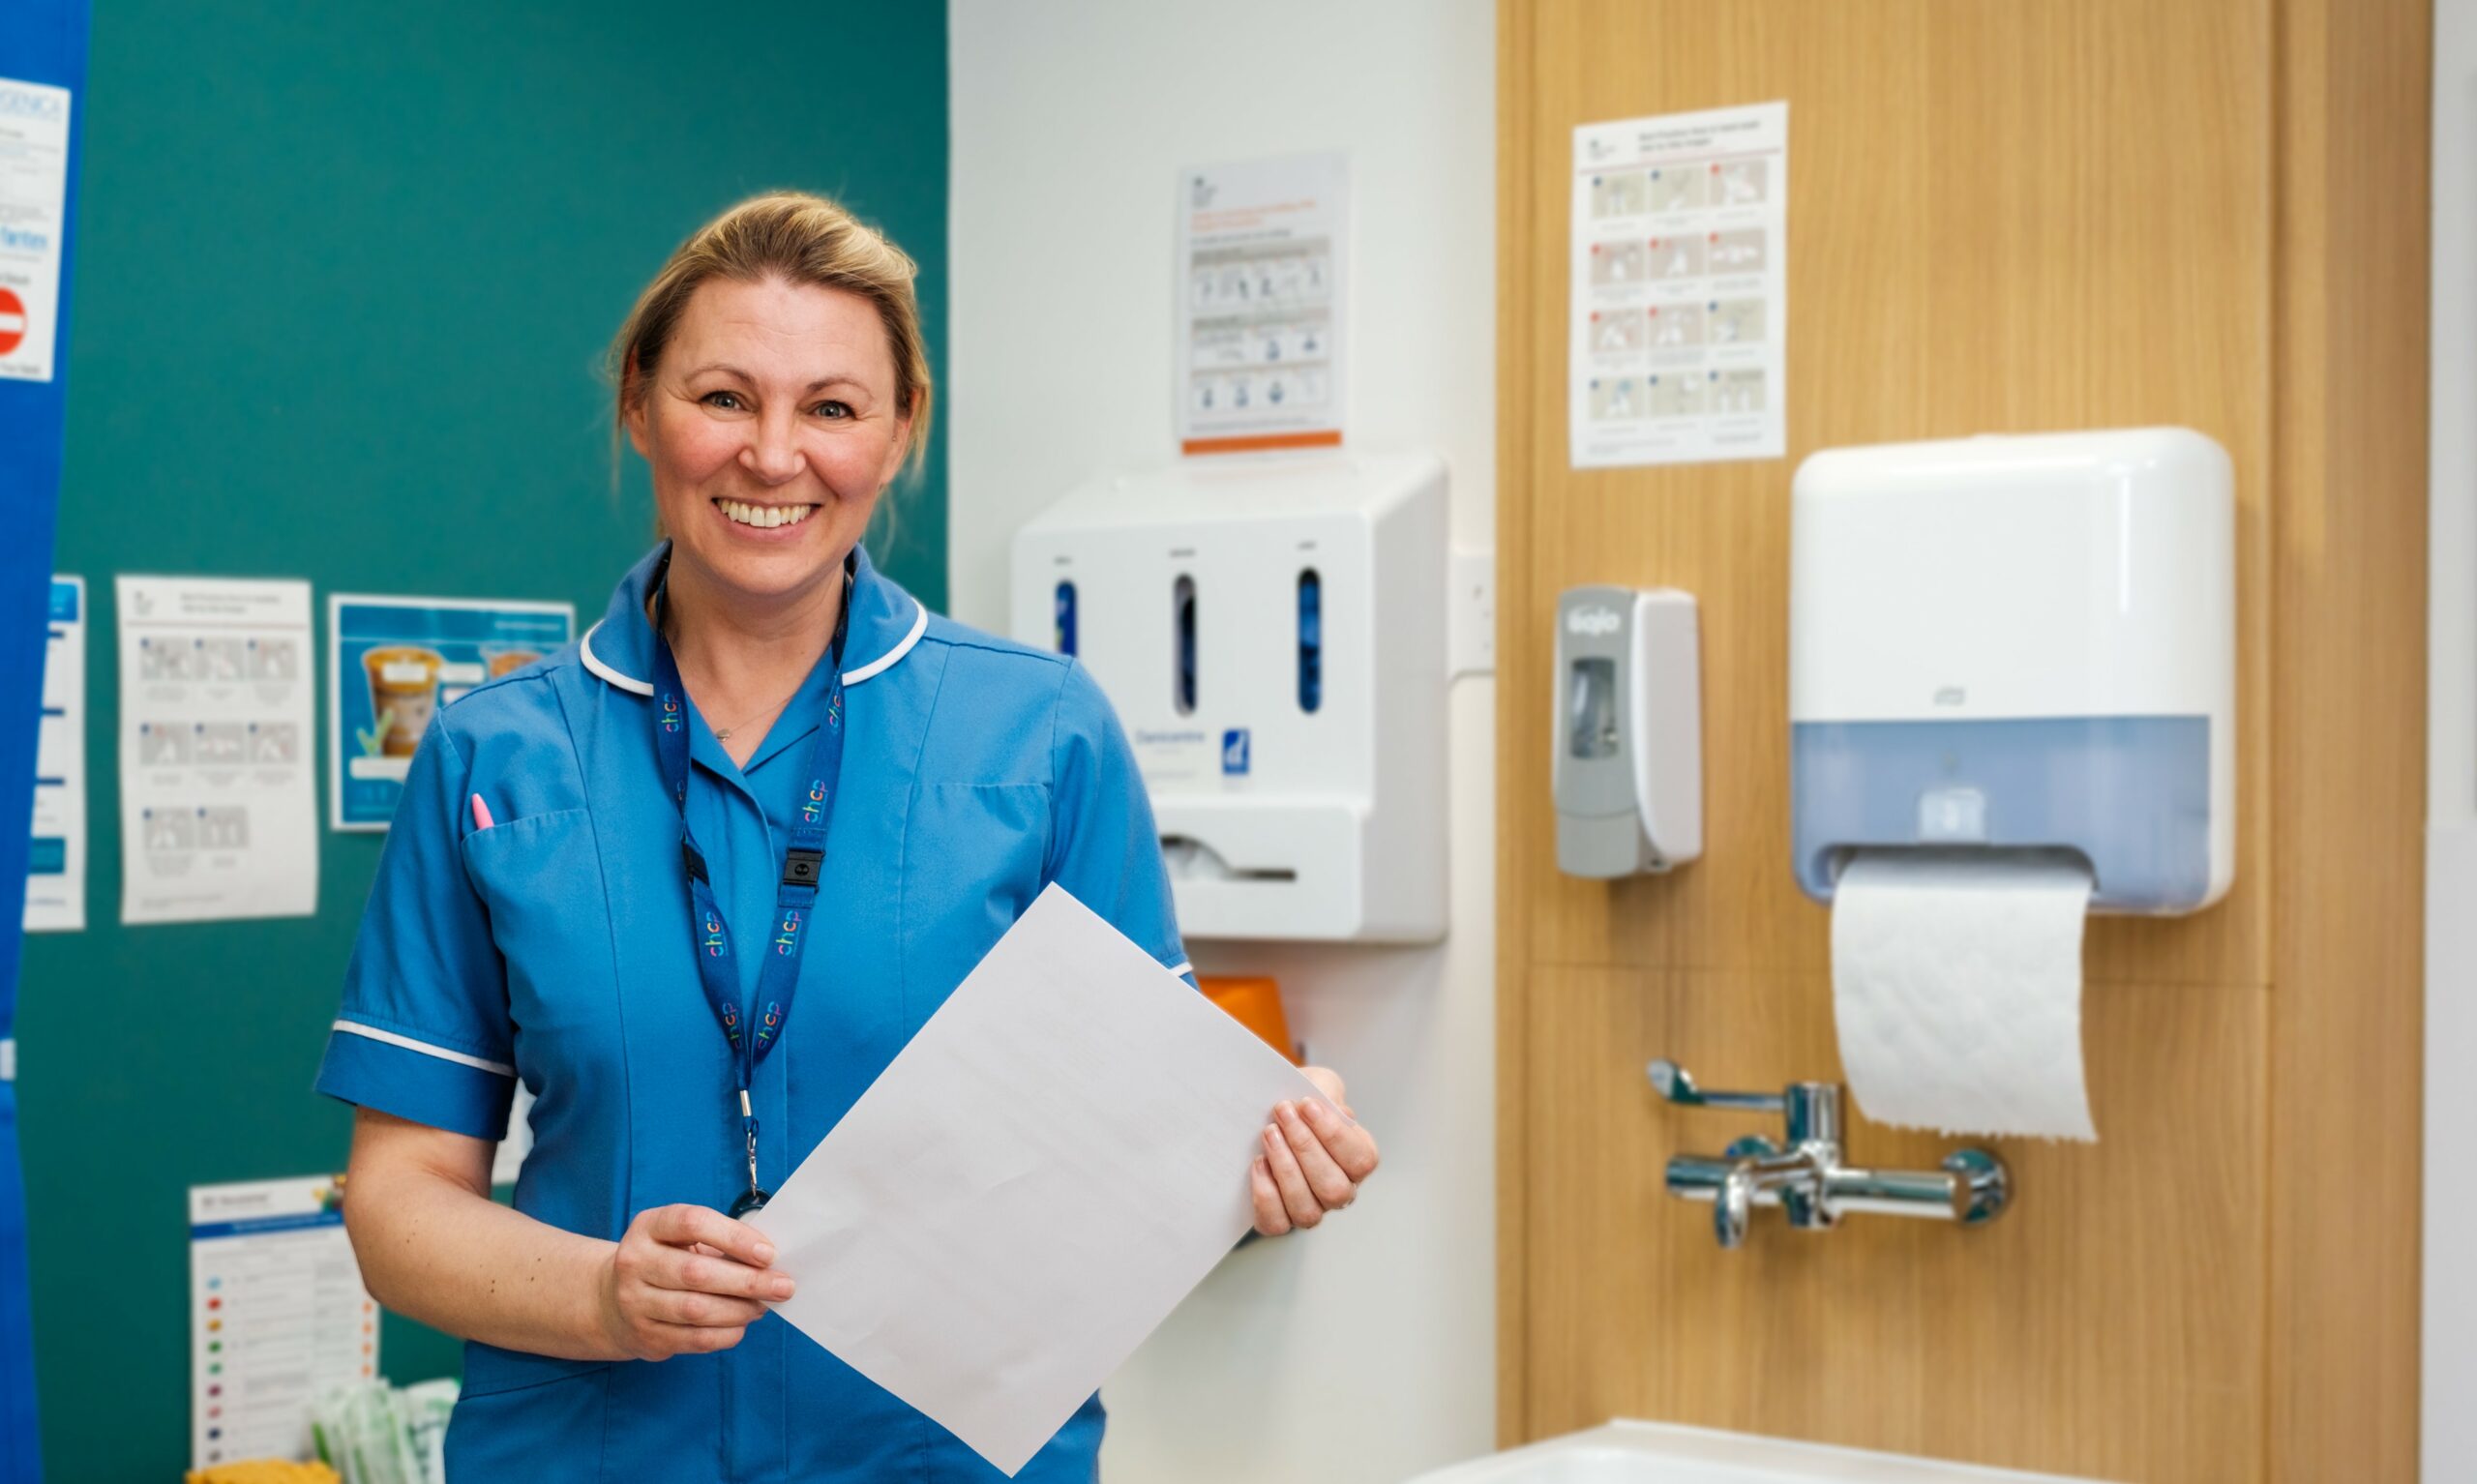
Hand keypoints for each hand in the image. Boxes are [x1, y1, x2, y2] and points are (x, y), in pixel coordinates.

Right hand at [595, 1204, 794, 1360]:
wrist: (612, 1299)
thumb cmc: (666, 1259)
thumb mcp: (681, 1238)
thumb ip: (720, 1240)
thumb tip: (770, 1260)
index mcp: (649, 1226)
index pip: (693, 1223)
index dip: (734, 1237)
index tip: (769, 1253)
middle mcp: (635, 1261)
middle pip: (697, 1272)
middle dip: (748, 1281)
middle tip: (784, 1285)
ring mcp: (635, 1302)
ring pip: (696, 1310)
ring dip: (739, 1310)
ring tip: (764, 1306)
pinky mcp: (645, 1336)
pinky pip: (693, 1339)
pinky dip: (725, 1334)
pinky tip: (742, 1325)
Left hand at [1250, 1066, 1379, 1236]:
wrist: (1270, 1117)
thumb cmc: (1301, 1103)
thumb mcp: (1319, 1085)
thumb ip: (1326, 1091)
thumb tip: (1327, 1108)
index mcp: (1358, 1159)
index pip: (1361, 1160)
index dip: (1333, 1134)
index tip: (1306, 1104)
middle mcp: (1340, 1191)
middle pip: (1333, 1188)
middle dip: (1305, 1147)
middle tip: (1282, 1113)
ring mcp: (1312, 1209)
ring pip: (1307, 1210)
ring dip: (1285, 1169)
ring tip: (1269, 1134)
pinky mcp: (1280, 1219)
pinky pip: (1276, 1223)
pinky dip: (1266, 1196)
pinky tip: (1258, 1163)